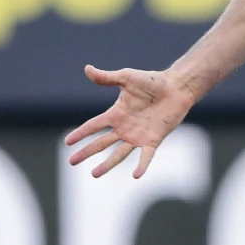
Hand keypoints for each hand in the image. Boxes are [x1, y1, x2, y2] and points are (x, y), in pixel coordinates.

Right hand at [65, 65, 195, 178]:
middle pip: (101, 142)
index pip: (94, 125)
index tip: (67, 142)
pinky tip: (136, 176)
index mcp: (116, 114)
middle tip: (71, 162)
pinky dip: (141, 165)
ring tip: (94, 174)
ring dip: (107, 164)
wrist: (176, 87)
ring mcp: (138, 136)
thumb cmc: (152, 81)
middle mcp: (124, 128)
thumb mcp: (126, 78)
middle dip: (87, 152)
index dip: (81, 133)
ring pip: (119, 153)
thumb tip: (87, 69)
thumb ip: (107, 78)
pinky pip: (146, 156)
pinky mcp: (153, 140)